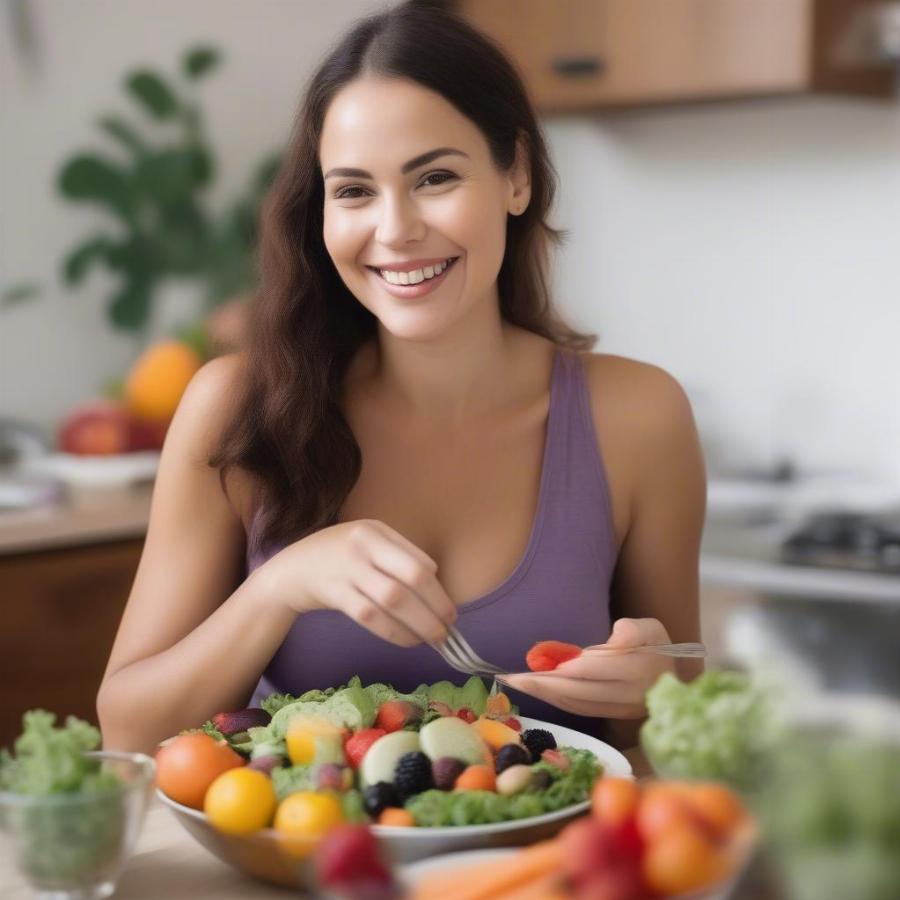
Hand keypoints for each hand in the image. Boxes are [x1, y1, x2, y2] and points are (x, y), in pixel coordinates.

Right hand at [264, 519, 456, 646]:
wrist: (291, 569)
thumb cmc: (339, 555)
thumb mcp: (367, 541)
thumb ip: (398, 554)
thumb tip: (436, 583)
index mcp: (374, 530)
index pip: (417, 560)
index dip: (438, 588)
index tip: (449, 607)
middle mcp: (362, 547)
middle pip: (410, 579)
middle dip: (436, 606)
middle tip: (449, 627)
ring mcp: (346, 569)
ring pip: (393, 601)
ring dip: (419, 624)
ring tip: (434, 638)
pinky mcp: (334, 593)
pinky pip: (371, 617)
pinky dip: (394, 632)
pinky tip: (408, 640)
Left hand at [498, 618, 675, 719]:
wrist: (673, 678)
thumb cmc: (656, 647)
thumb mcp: (652, 628)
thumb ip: (634, 629)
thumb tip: (616, 636)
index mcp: (639, 668)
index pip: (595, 669)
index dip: (566, 669)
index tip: (539, 666)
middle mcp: (629, 695)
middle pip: (579, 691)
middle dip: (543, 686)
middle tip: (512, 679)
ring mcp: (620, 710)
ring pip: (576, 703)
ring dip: (545, 695)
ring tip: (516, 685)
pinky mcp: (612, 718)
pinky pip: (580, 709)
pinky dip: (557, 700)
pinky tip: (538, 690)